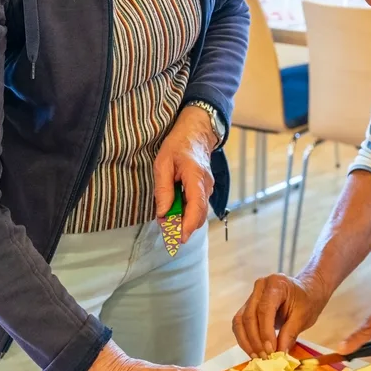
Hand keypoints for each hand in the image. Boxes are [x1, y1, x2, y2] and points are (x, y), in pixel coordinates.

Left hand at [154, 107, 216, 242]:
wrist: (196, 132)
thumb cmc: (178, 145)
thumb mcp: (163, 164)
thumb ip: (163, 190)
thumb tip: (163, 214)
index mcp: (196, 178)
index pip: (196, 208)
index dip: (188, 226)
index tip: (179, 238)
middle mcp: (206, 186)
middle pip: (199, 215)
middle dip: (183, 227)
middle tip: (166, 231)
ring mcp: (207, 188)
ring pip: (198, 212)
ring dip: (184, 220)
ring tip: (167, 221)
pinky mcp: (204, 189)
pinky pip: (197, 206)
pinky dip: (186, 213)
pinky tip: (174, 211)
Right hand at [233, 274, 328, 357]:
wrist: (306, 292)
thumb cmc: (307, 302)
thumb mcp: (303, 317)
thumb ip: (290, 334)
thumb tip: (279, 354)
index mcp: (275, 284)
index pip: (264, 310)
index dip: (265, 332)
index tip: (271, 350)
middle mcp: (260, 287)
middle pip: (249, 316)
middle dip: (255, 340)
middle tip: (264, 357)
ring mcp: (252, 296)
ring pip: (240, 321)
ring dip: (247, 341)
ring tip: (258, 357)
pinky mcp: (247, 306)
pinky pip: (240, 324)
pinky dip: (245, 339)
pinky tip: (253, 351)